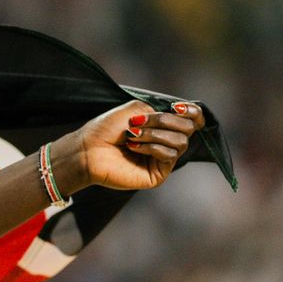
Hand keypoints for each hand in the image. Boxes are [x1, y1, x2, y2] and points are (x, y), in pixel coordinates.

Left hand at [67, 99, 205, 192]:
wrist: (88, 150)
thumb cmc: (107, 128)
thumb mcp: (136, 109)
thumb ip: (161, 109)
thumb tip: (181, 117)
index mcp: (163, 126)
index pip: (194, 119)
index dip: (193, 112)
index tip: (177, 108)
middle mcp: (167, 142)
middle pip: (189, 128)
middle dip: (165, 121)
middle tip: (139, 122)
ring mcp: (163, 159)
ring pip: (181, 142)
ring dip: (155, 134)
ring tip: (132, 135)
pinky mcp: (158, 173)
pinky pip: (170, 156)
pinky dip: (152, 147)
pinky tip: (134, 147)